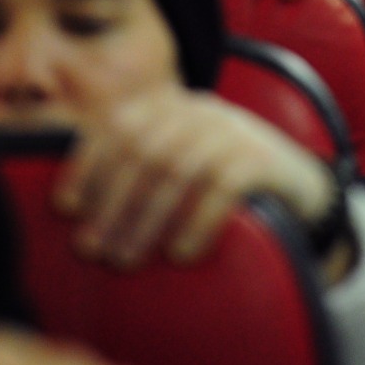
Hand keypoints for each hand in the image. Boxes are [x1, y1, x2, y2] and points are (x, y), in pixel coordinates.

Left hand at [53, 86, 340, 273]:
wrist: (299, 184)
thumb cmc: (222, 181)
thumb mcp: (181, 161)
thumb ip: (139, 168)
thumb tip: (74, 209)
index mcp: (172, 105)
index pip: (119, 125)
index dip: (88, 164)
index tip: (65, 207)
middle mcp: (199, 109)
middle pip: (144, 149)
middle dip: (111, 201)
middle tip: (93, 248)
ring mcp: (233, 129)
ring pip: (177, 170)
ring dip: (145, 219)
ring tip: (126, 259)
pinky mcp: (262, 157)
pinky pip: (222, 186)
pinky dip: (196, 222)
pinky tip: (181, 254)